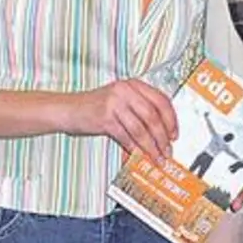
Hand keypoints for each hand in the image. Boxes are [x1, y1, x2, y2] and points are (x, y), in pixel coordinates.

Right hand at [61, 79, 177, 163]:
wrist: (68, 109)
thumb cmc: (95, 107)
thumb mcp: (120, 101)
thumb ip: (140, 111)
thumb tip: (161, 133)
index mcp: (133, 84)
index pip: (161, 100)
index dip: (171, 119)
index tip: (175, 134)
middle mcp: (125, 90)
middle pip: (153, 115)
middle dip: (163, 137)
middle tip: (167, 151)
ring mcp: (115, 103)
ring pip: (141, 128)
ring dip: (151, 146)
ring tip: (156, 157)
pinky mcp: (105, 117)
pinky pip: (125, 136)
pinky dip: (134, 148)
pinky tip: (137, 155)